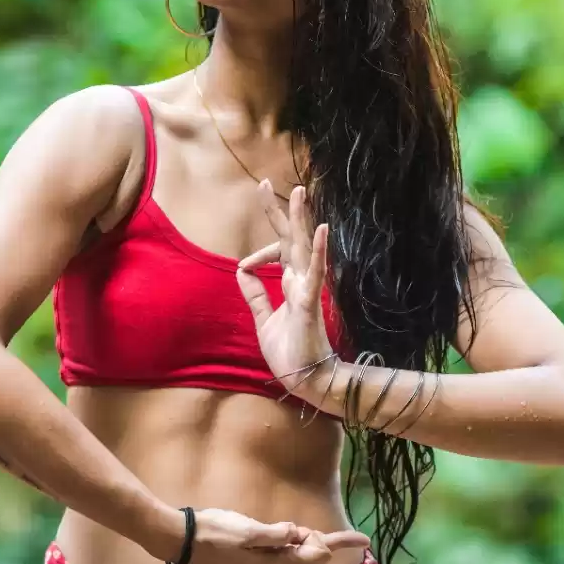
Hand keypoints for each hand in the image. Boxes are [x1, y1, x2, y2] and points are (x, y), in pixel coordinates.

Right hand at [187, 507, 368, 563]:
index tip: (364, 538)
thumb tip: (303, 538)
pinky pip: (282, 551)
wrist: (183, 539)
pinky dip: (284, 540)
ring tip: (273, 526)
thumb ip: (278, 535)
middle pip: (309, 554)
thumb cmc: (216, 532)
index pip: (317, 555)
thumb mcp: (250, 531)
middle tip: (288, 523)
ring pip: (295, 551)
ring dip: (295, 536)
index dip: (336, 541)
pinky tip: (276, 532)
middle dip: (309, 536)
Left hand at [236, 183, 333, 393]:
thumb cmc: (290, 352)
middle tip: (266, 183)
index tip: (246, 265)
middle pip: (290, 240)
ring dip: (301, 220)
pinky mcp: (310, 303)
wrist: (305, 380)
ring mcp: (307, 290)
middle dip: (280, 212)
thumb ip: (256, 295)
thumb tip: (241, 270)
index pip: (278, 253)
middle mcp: (301, 282)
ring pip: (303, 249)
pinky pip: (315, 274)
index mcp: (290, 285)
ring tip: (300, 193)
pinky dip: (317, 252)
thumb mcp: (263, 319)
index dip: (260, 252)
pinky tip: (322, 229)